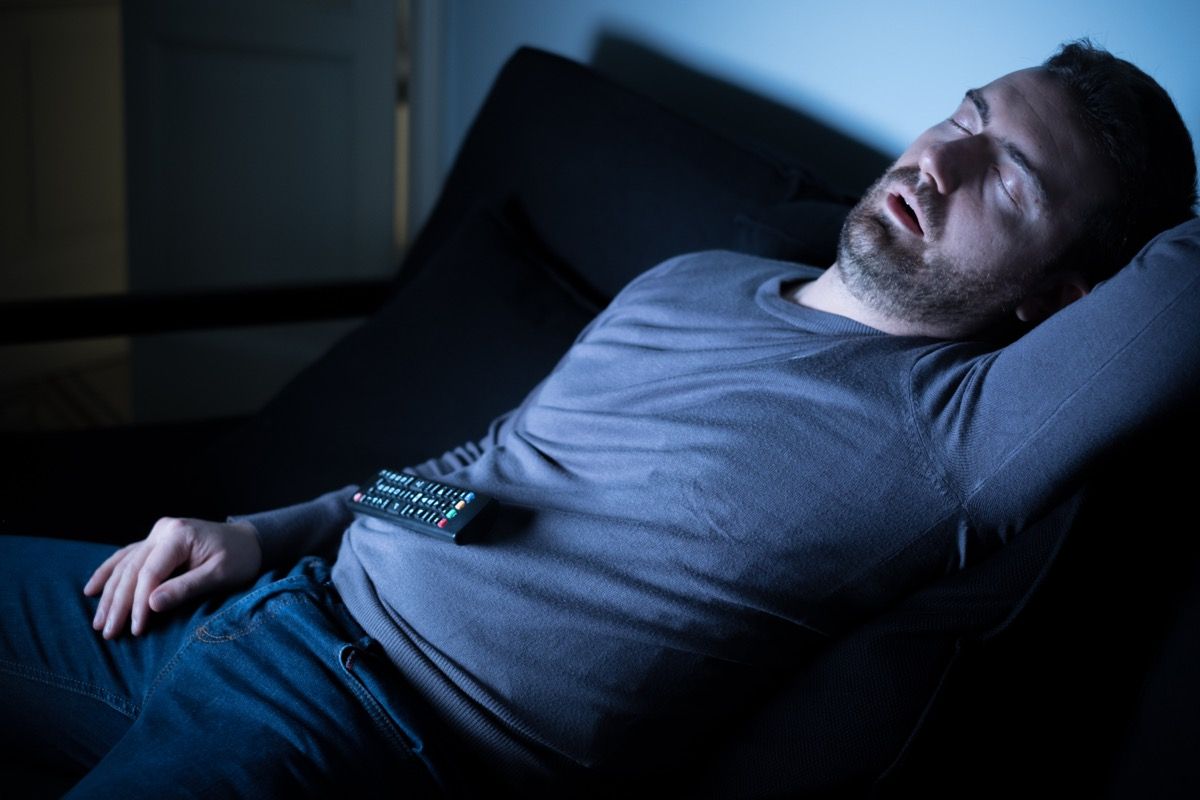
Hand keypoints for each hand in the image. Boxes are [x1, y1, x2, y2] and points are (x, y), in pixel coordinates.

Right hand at [84, 517, 262, 638]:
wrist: (250, 541)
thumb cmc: (241, 559)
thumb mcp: (219, 575)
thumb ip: (186, 588)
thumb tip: (151, 605)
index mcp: (180, 535)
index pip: (149, 573)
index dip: (139, 603)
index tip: (135, 629)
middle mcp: (164, 530)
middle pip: (132, 570)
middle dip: (118, 603)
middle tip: (107, 633)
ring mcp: (157, 534)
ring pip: (125, 565)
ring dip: (109, 593)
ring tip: (98, 621)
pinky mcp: (155, 541)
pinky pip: (126, 557)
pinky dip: (109, 573)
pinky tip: (92, 589)